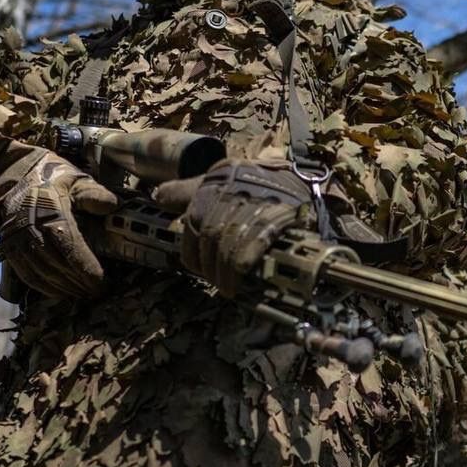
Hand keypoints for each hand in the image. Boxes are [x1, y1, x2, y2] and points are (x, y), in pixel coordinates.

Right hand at [0, 149, 117, 297]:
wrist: (14, 178)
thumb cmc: (53, 180)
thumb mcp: (76, 181)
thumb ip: (94, 194)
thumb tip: (112, 206)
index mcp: (50, 211)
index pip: (70, 247)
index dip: (86, 268)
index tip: (102, 281)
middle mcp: (30, 227)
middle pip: (57, 264)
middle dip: (79, 282)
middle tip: (98, 292)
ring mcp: (17, 239)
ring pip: (42, 273)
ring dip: (64, 288)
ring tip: (83, 294)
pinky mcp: (9, 248)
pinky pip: (26, 274)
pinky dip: (44, 287)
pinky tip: (60, 292)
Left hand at [154, 159, 313, 296]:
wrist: (309, 183)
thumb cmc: (261, 185)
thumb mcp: (223, 178)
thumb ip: (189, 191)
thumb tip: (157, 196)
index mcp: (214, 182)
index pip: (192, 222)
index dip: (193, 251)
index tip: (201, 267)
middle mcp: (229, 192)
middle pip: (208, 237)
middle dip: (210, 265)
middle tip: (217, 282)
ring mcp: (249, 206)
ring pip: (225, 246)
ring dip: (224, 273)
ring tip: (228, 288)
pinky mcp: (271, 221)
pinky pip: (246, 252)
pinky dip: (239, 270)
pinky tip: (240, 282)